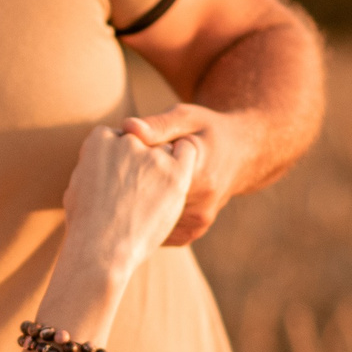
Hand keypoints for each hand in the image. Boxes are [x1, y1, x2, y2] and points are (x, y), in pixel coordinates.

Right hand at [61, 123, 198, 274]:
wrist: (102, 249)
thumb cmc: (85, 226)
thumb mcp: (75, 188)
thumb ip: (90, 168)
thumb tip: (96, 163)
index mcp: (99, 140)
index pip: (117, 136)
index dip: (120, 157)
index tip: (119, 178)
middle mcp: (127, 141)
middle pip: (141, 141)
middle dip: (140, 160)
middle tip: (138, 188)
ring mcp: (151, 157)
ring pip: (165, 148)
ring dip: (162, 164)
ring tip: (155, 193)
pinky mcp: (174, 173)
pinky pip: (188, 151)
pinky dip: (186, 157)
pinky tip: (179, 175)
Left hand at [118, 105, 254, 245]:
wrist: (240, 154)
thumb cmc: (208, 130)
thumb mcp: (187, 118)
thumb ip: (158, 125)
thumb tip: (128, 128)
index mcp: (198, 177)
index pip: (149, 181)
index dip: (127, 171)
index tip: (114, 161)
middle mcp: (200, 207)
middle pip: (147, 207)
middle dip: (128, 193)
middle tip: (111, 177)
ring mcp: (197, 224)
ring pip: (150, 223)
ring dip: (134, 209)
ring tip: (124, 189)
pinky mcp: (192, 233)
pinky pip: (158, 231)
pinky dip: (144, 218)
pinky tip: (136, 202)